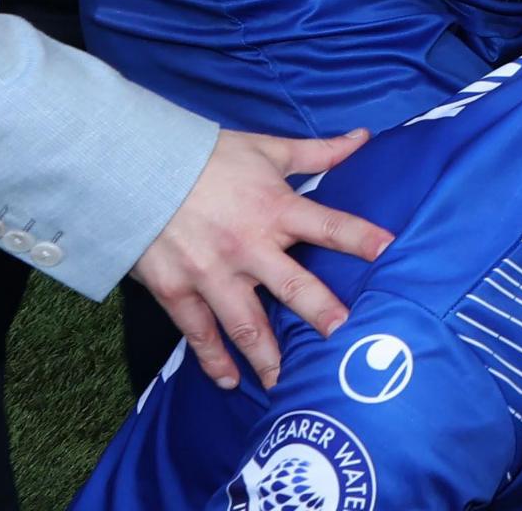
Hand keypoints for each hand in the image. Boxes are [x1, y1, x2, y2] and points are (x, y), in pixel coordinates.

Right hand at [134, 131, 393, 388]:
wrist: (132, 169)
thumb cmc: (206, 157)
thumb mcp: (265, 149)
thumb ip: (316, 152)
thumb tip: (362, 138)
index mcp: (274, 209)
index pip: (327, 226)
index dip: (359, 237)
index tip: (390, 251)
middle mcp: (247, 247)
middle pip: (293, 287)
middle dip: (321, 314)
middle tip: (345, 339)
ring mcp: (211, 273)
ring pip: (246, 324)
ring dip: (268, 356)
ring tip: (288, 383)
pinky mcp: (175, 290)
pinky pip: (198, 333)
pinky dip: (212, 360)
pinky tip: (229, 382)